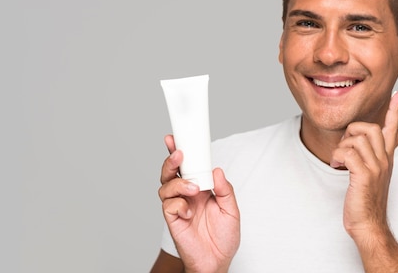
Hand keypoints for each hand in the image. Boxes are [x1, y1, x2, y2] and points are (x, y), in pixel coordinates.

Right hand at [158, 135, 239, 272]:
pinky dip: (178, 204)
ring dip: (178, 183)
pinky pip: (168, 205)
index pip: (188, 166)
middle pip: (171, 171)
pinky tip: (189, 212)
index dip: (180, 152)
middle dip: (171, 160)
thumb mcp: (232, 211)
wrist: (216, 262)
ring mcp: (178, 206)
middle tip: (179, 154)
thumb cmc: (223, 238)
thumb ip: (224, 190)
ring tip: (193, 189)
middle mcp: (186, 194)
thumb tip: (216, 171)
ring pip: (166, 185)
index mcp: (200, 188)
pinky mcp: (172, 219)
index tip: (176, 138)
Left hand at [331, 91, 397, 240]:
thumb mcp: (369, 175)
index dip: (395, 109)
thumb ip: (366, 158)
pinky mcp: (364, 176)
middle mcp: (384, 160)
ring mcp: (376, 168)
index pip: (393, 128)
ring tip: (340, 162)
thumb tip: (355, 143)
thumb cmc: (365, 201)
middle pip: (370, 127)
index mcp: (386, 158)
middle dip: (352, 131)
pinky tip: (337, 168)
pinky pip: (347, 153)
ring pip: (356, 139)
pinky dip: (337, 158)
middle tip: (344, 148)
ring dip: (341, 148)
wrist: (369, 225)